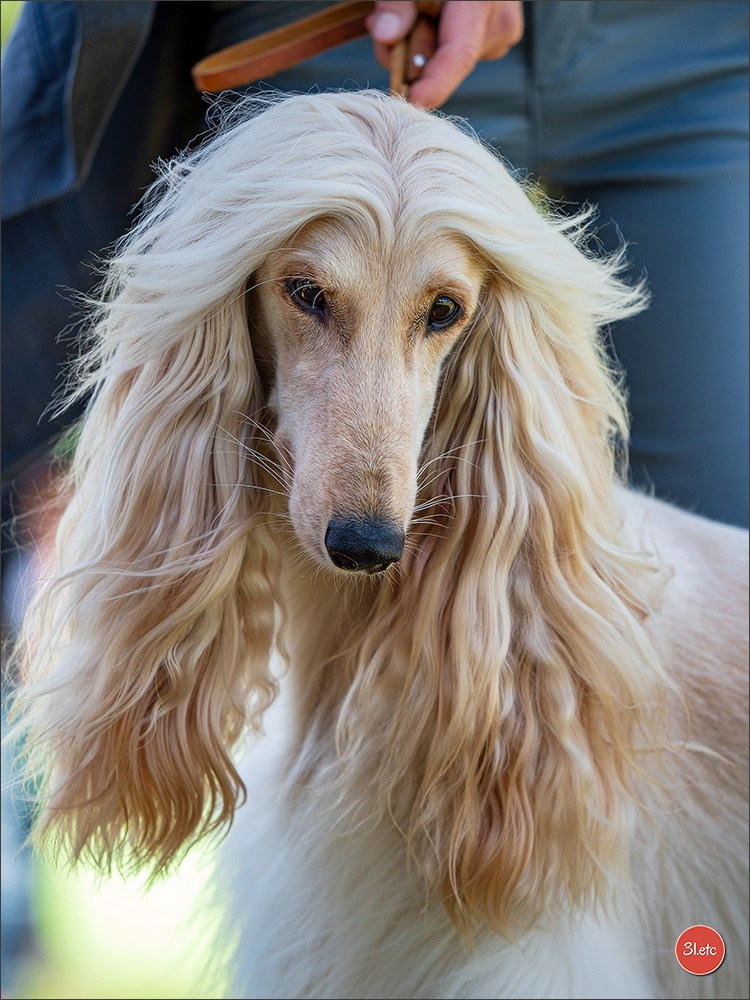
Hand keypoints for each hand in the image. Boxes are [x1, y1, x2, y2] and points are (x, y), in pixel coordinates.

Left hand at [366, 1, 524, 107]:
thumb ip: (396, 2)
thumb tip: (386, 36)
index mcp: (481, 2)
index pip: (458, 54)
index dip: (434, 83)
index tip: (412, 100)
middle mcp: (500, 22)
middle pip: (446, 62)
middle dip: (410, 54)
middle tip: (389, 28)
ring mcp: (503, 34)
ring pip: (449, 61)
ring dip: (423, 46)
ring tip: (419, 12)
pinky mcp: (499, 39)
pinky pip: (459, 54)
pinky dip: (437, 42)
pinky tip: (436, 18)